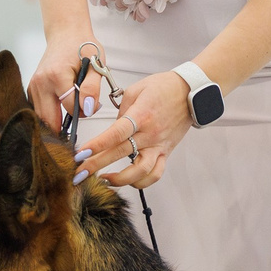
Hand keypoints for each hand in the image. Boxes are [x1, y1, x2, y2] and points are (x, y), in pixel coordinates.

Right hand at [28, 29, 106, 134]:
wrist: (65, 33)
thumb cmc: (82, 45)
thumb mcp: (96, 63)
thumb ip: (92, 88)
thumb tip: (87, 108)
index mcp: (56, 75)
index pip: (70, 108)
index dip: (84, 111)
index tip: (92, 105)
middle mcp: (40, 82)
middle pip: (49, 119)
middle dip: (66, 126)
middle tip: (80, 119)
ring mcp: (33, 86)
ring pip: (42, 118)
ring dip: (57, 121)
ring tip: (72, 110)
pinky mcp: (31, 89)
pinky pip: (39, 110)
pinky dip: (50, 114)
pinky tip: (61, 107)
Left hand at [78, 72, 191, 190]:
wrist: (191, 93)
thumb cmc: (165, 88)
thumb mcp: (136, 91)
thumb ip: (121, 112)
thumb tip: (110, 130)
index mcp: (141, 116)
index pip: (115, 134)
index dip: (97, 145)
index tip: (81, 154)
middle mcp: (150, 134)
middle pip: (119, 153)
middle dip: (95, 165)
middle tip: (79, 173)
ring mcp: (158, 146)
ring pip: (140, 172)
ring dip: (119, 180)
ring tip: (103, 179)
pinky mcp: (165, 152)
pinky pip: (155, 174)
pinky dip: (141, 182)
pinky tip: (128, 181)